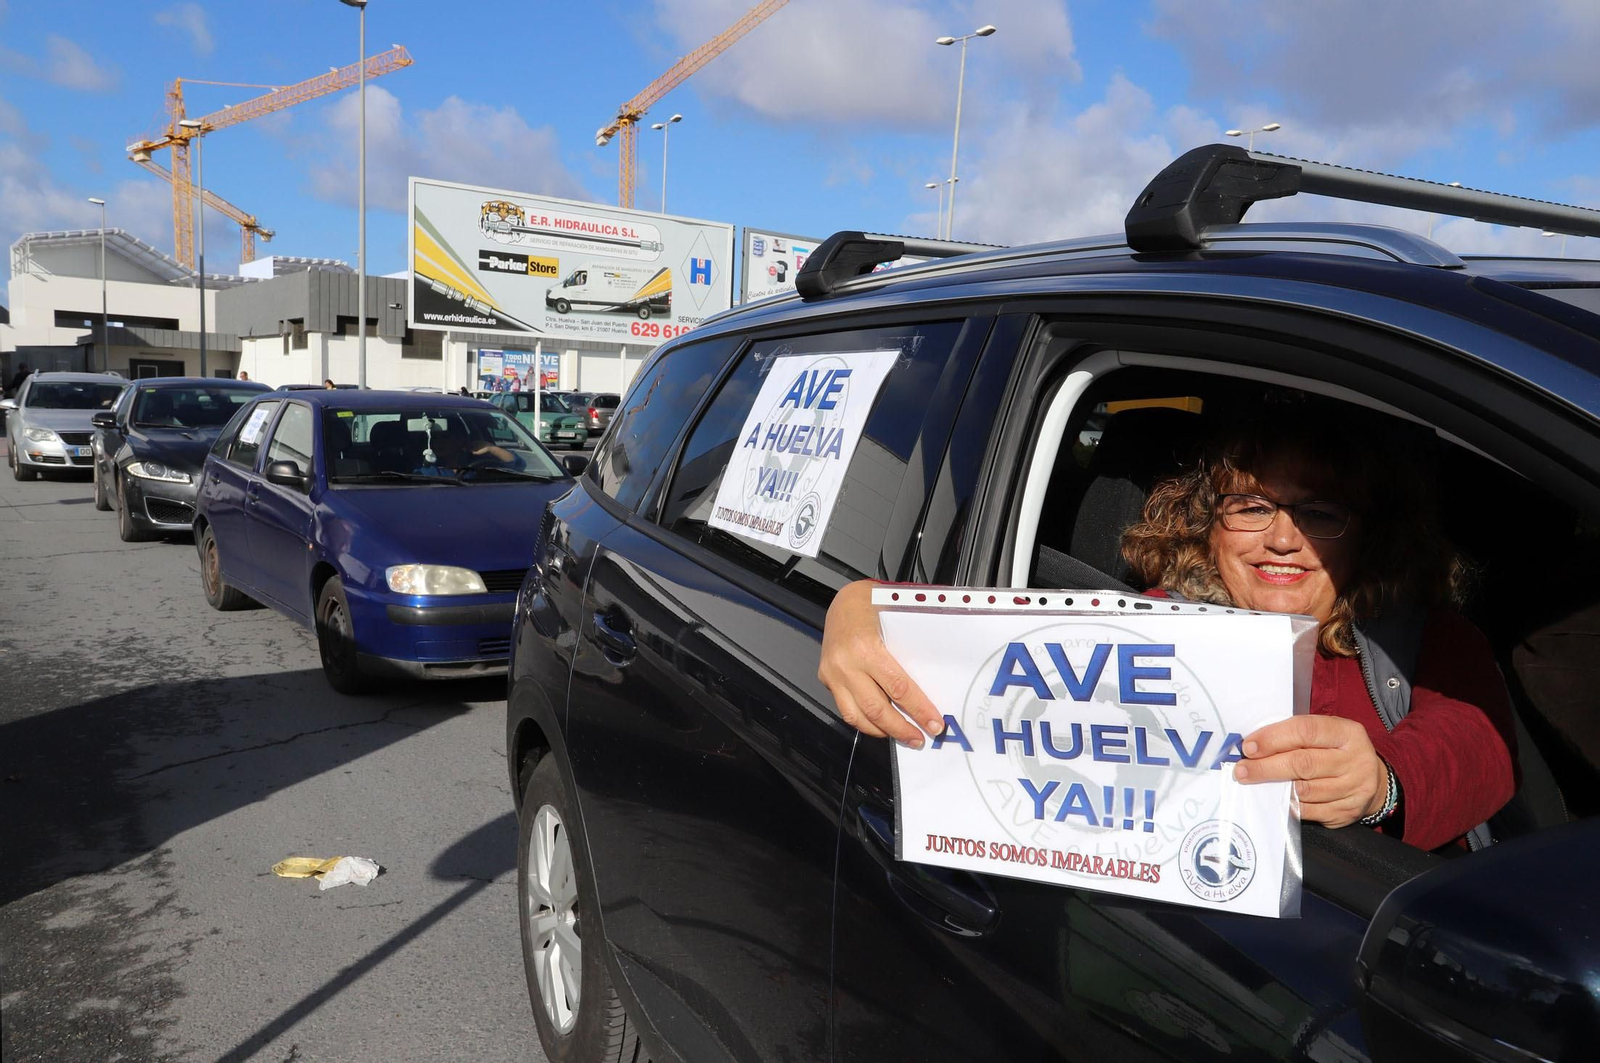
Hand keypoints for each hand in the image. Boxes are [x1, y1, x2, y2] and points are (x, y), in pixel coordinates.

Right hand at [818, 580, 943, 746]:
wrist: (842, 599)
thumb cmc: (872, 603)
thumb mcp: (896, 619)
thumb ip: (912, 647)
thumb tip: (938, 679)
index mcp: (866, 647)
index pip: (899, 688)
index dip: (919, 710)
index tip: (934, 723)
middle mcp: (846, 664)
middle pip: (877, 709)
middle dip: (902, 728)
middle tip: (920, 738)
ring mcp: (832, 674)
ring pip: (857, 716)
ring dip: (882, 731)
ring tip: (902, 736)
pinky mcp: (826, 678)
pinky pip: (845, 708)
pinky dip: (864, 721)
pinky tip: (880, 725)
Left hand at [1233, 715, 1388, 827]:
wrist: (1374, 782)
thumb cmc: (1337, 751)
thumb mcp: (1326, 734)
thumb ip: (1296, 735)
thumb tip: (1255, 745)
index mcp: (1347, 733)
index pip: (1306, 731)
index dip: (1273, 738)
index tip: (1249, 747)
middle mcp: (1354, 760)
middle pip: (1303, 763)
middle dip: (1266, 767)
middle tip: (1242, 770)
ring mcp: (1354, 788)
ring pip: (1305, 790)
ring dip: (1274, 788)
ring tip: (1254, 783)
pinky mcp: (1347, 812)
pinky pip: (1309, 811)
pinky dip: (1289, 805)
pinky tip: (1276, 799)